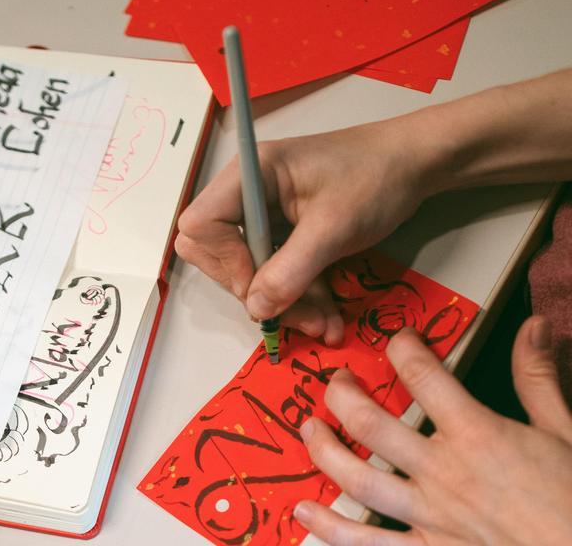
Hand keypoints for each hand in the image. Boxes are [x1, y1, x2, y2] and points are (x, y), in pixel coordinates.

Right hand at [176, 118, 430, 344]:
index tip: (261, 283)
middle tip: (293, 314)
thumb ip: (291, 270)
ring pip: (248, 271)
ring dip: (282, 302)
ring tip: (323, 325)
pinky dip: (297, 296)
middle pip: (216, 254)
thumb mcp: (333, 227)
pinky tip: (326, 315)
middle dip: (253, 290)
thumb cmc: (374, 179)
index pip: (201, 224)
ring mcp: (264, 215)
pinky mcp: (283, 233)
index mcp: (249, 175)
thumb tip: (255, 309)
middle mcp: (247, 194)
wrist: (414, 165)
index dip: (223, 260)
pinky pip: (274, 272)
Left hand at [295, 317, 571, 544]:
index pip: (422, 375)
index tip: (399, 341)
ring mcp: (429, 516)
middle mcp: (442, 472)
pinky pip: (368, 542)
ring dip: (324, 450)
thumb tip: (534, 324)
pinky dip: (331, 528)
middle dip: (343, 395)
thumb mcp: (566, 432)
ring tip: (308, 429)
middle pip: (370, 423)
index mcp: (476, 435)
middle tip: (337, 382)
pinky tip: (303, 511)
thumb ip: (539, 378)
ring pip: (357, 479)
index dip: (403, 348)